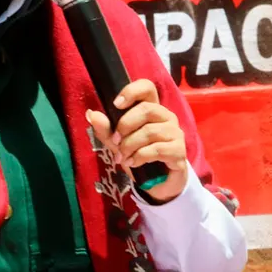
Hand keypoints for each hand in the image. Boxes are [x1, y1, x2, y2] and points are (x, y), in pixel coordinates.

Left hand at [86, 79, 188, 203]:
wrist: (158, 183)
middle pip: (147, 109)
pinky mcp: (179, 151)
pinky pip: (157, 149)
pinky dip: (140, 156)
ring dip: (130, 145)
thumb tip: (92, 114)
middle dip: (125, 125)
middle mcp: (167, 117)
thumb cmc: (140, 158)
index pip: (147, 88)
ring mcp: (175, 133)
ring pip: (150, 131)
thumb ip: (106, 130)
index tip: (116, 104)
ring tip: (122, 157)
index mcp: (152, 110)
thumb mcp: (118, 144)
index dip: (132, 91)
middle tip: (115, 141)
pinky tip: (133, 163)